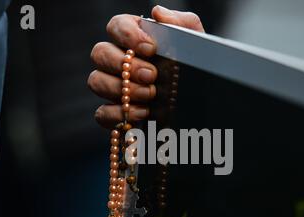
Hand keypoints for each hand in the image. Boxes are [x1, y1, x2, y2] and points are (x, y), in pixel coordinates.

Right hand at [88, 5, 203, 128]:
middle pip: (100, 53)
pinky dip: (119, 113)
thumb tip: (157, 12)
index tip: (150, 48)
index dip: (127, 35)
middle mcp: (121, 63)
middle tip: (151, 75)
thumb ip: (183, 24)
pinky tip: (144, 112)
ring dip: (122, 88)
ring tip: (151, 94)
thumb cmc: (199, 74)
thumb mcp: (199, 47)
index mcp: (138, 40)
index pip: (116, 26)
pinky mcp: (117, 116)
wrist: (207, 109)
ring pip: (96, 81)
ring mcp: (116, 90)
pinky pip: (102, 113)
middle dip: (124, 65)